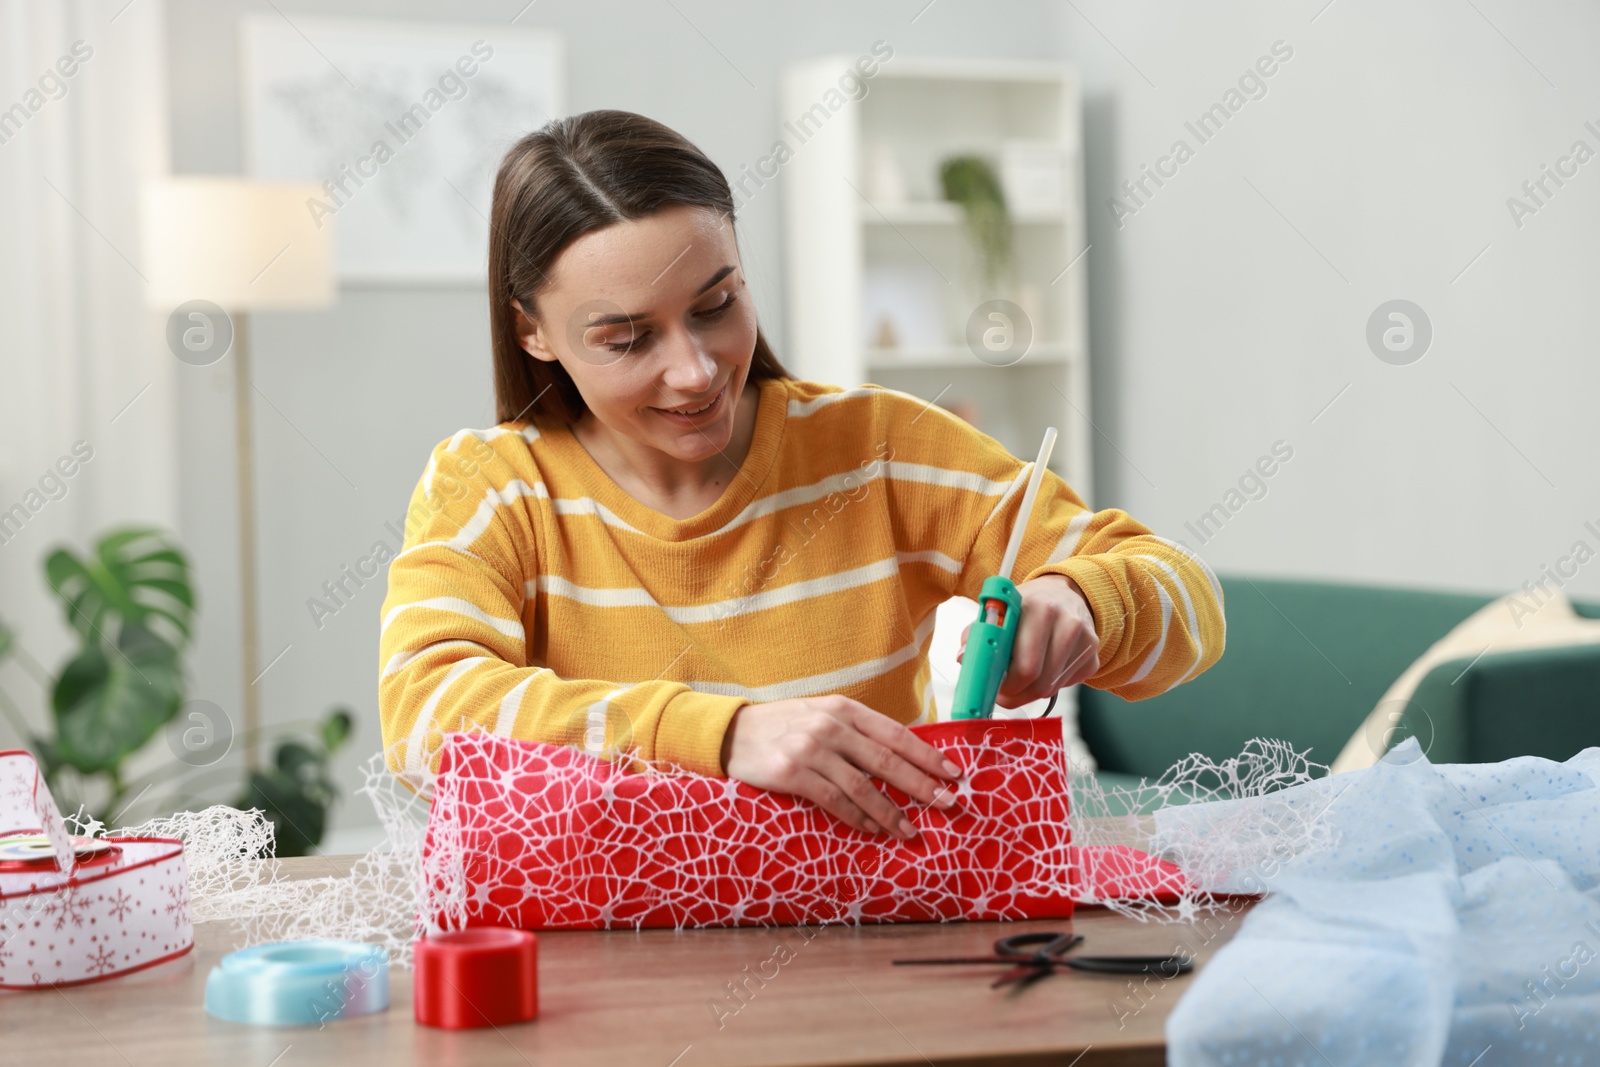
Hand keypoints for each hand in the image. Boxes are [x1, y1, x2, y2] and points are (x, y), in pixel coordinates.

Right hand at [719, 695, 962, 839]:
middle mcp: (830, 725)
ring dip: (891, 812)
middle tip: (947, 804)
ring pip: (863, 786)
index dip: (927, 755)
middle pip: (887, 760)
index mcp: (843, 709)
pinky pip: (834, 800)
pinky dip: (857, 817)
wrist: (730, 733)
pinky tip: (872, 829)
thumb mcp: (820, 716)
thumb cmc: (782, 727)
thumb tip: (899, 759)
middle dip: (921, 785)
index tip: (952, 773)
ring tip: (910, 830)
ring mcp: (811, 748)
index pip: (895, 733)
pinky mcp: (792, 772)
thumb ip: (855, 732)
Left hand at [957, 573, 1099, 708]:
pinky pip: (1066, 685)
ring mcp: (1086, 641)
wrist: (1064, 595)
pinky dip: (1050, 685)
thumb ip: (977, 633)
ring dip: (1030, 691)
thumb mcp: (999, 611)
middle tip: (1002, 692)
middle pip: (1039, 682)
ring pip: (1051, 688)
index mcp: (1039, 608)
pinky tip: (1043, 668)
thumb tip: (963, 657)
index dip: (1006, 685)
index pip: (1025, 666)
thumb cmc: (1026, 607)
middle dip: (1016, 694)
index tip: (993, 688)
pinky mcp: (1093, 657)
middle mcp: (1068, 622)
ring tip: (1020, 678)